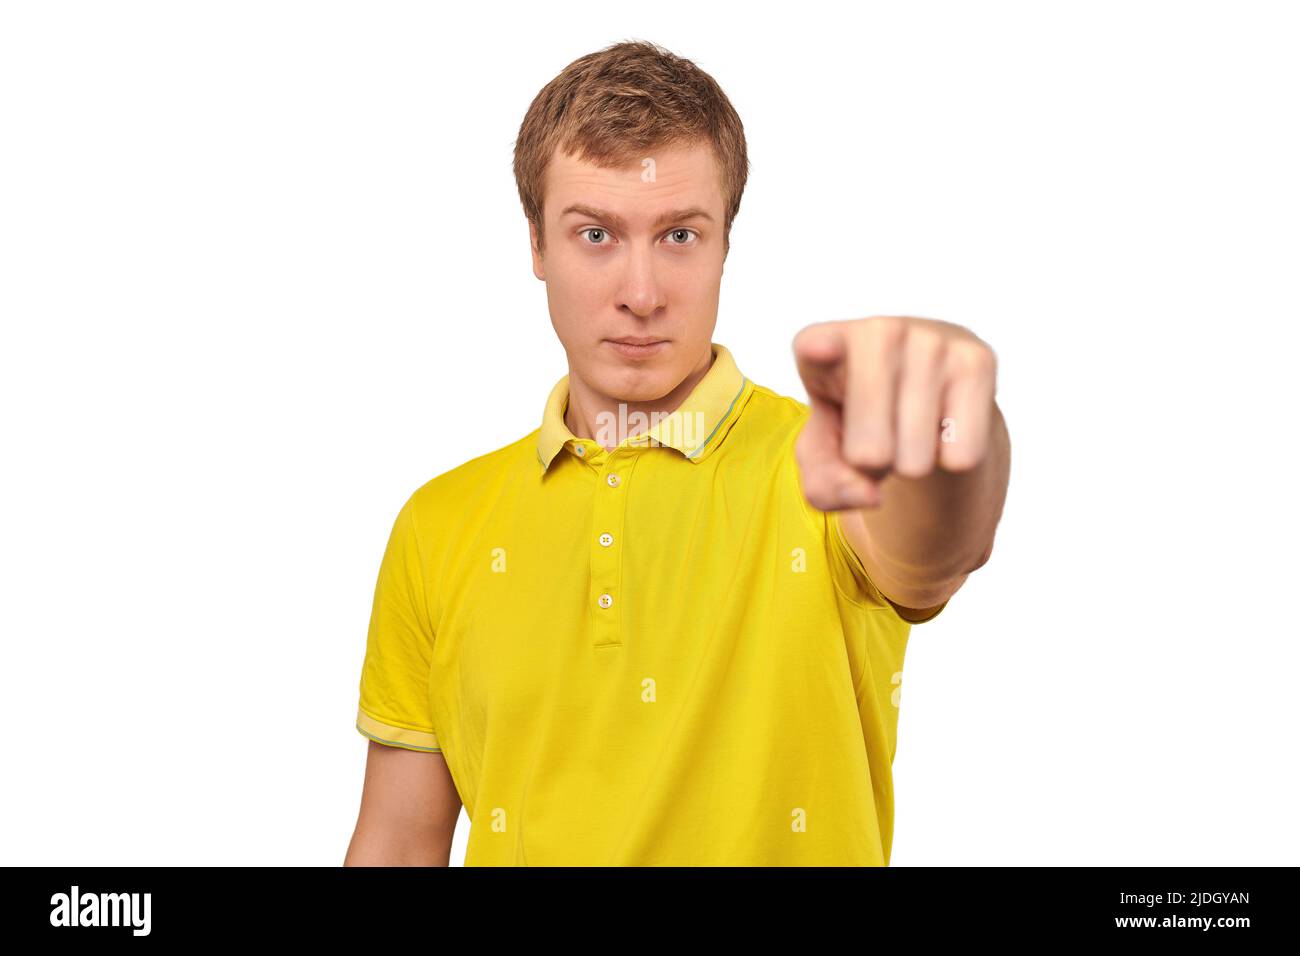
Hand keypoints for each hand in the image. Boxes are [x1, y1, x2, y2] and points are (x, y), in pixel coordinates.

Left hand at [793, 315, 997, 509]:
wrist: (923, 390)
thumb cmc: (859, 421)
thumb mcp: (825, 457)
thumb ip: (825, 485)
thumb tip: (869, 495)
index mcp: (820, 346)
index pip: (815, 347)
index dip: (819, 352)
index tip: (818, 349)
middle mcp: (876, 331)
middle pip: (870, 452)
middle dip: (873, 469)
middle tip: (876, 435)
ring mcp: (929, 339)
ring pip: (917, 460)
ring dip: (911, 464)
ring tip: (906, 426)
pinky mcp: (977, 359)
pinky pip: (962, 455)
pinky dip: (951, 459)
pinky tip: (943, 422)